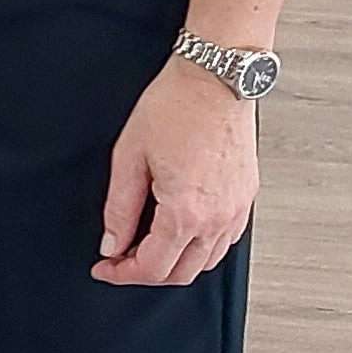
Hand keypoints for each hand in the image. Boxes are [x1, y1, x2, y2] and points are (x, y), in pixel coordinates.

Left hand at [96, 60, 258, 286]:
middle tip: (120, 259)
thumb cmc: (175, 106)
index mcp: (186, 212)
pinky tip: (180, 232)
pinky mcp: (247, 197)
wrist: (215, 78)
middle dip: (146, 273)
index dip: (122, 274)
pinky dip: (200, 248)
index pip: (152, 268)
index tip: (104, 267)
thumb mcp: (130, 157)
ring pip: (206, 262)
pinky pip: (225, 241)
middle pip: (180, 273)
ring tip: (147, 245)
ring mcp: (237, 210)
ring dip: (174, 262)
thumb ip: (119, 209)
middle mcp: (218, 218)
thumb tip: (112, 244)